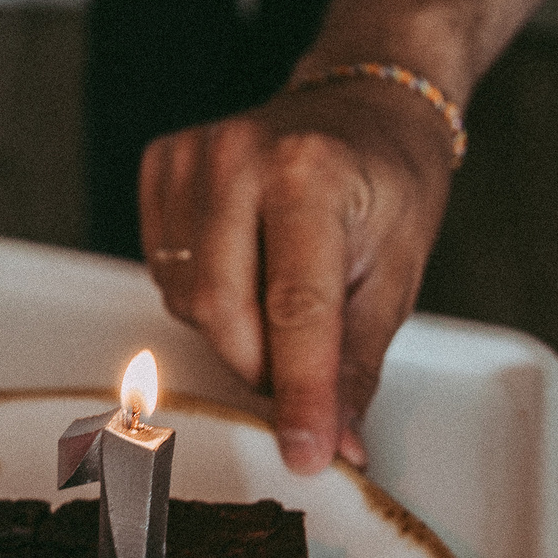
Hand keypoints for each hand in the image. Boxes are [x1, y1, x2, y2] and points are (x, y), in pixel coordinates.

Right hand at [136, 78, 456, 473]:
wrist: (364, 105)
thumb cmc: (388, 184)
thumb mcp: (395, 273)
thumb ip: (356, 362)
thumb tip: (336, 444)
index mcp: (311, 172)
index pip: (297, 308)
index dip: (301, 391)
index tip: (306, 452)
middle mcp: (239, 156)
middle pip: (224, 313)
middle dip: (264, 364)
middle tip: (306, 367)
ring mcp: (192, 156)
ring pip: (189, 301)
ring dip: (237, 330)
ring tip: (283, 294)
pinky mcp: (161, 165)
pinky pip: (165, 273)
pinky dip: (206, 295)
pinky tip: (245, 265)